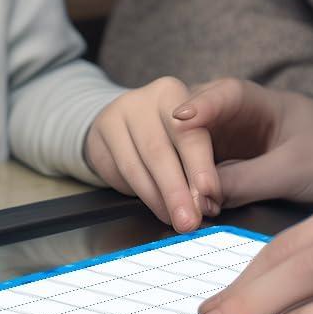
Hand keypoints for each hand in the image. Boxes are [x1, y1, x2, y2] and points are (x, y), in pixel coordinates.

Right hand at [84, 77, 218, 232]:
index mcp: (176, 91)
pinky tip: (159, 207)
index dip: (199, 162)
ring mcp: (121, 111)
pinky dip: (142, 194)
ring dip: (159, 199)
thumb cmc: (174, 132)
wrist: (129, 119)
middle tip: (191, 221)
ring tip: (177, 219)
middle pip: (161, 150)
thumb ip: (203, 164)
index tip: (209, 190)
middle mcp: (147, 96)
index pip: (191, 131)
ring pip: (138, 164)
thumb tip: (209, 202)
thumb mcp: (196, 136)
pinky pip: (121, 170)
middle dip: (178, 191)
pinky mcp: (103, 129)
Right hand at [171, 78, 312, 206]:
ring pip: (194, 153)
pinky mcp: (230, 172)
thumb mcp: (295, 168)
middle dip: (182, 152)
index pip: (222, 93)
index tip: (179, 120)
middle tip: (178, 187)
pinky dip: (193, 192)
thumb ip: (248, 180)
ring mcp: (231, 145)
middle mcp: (237, 118)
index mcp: (258, 100)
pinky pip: (203, 178)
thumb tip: (200, 198)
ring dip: (183, 176)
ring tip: (180, 208)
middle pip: (196, 123)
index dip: (200, 105)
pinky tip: (185, 212)